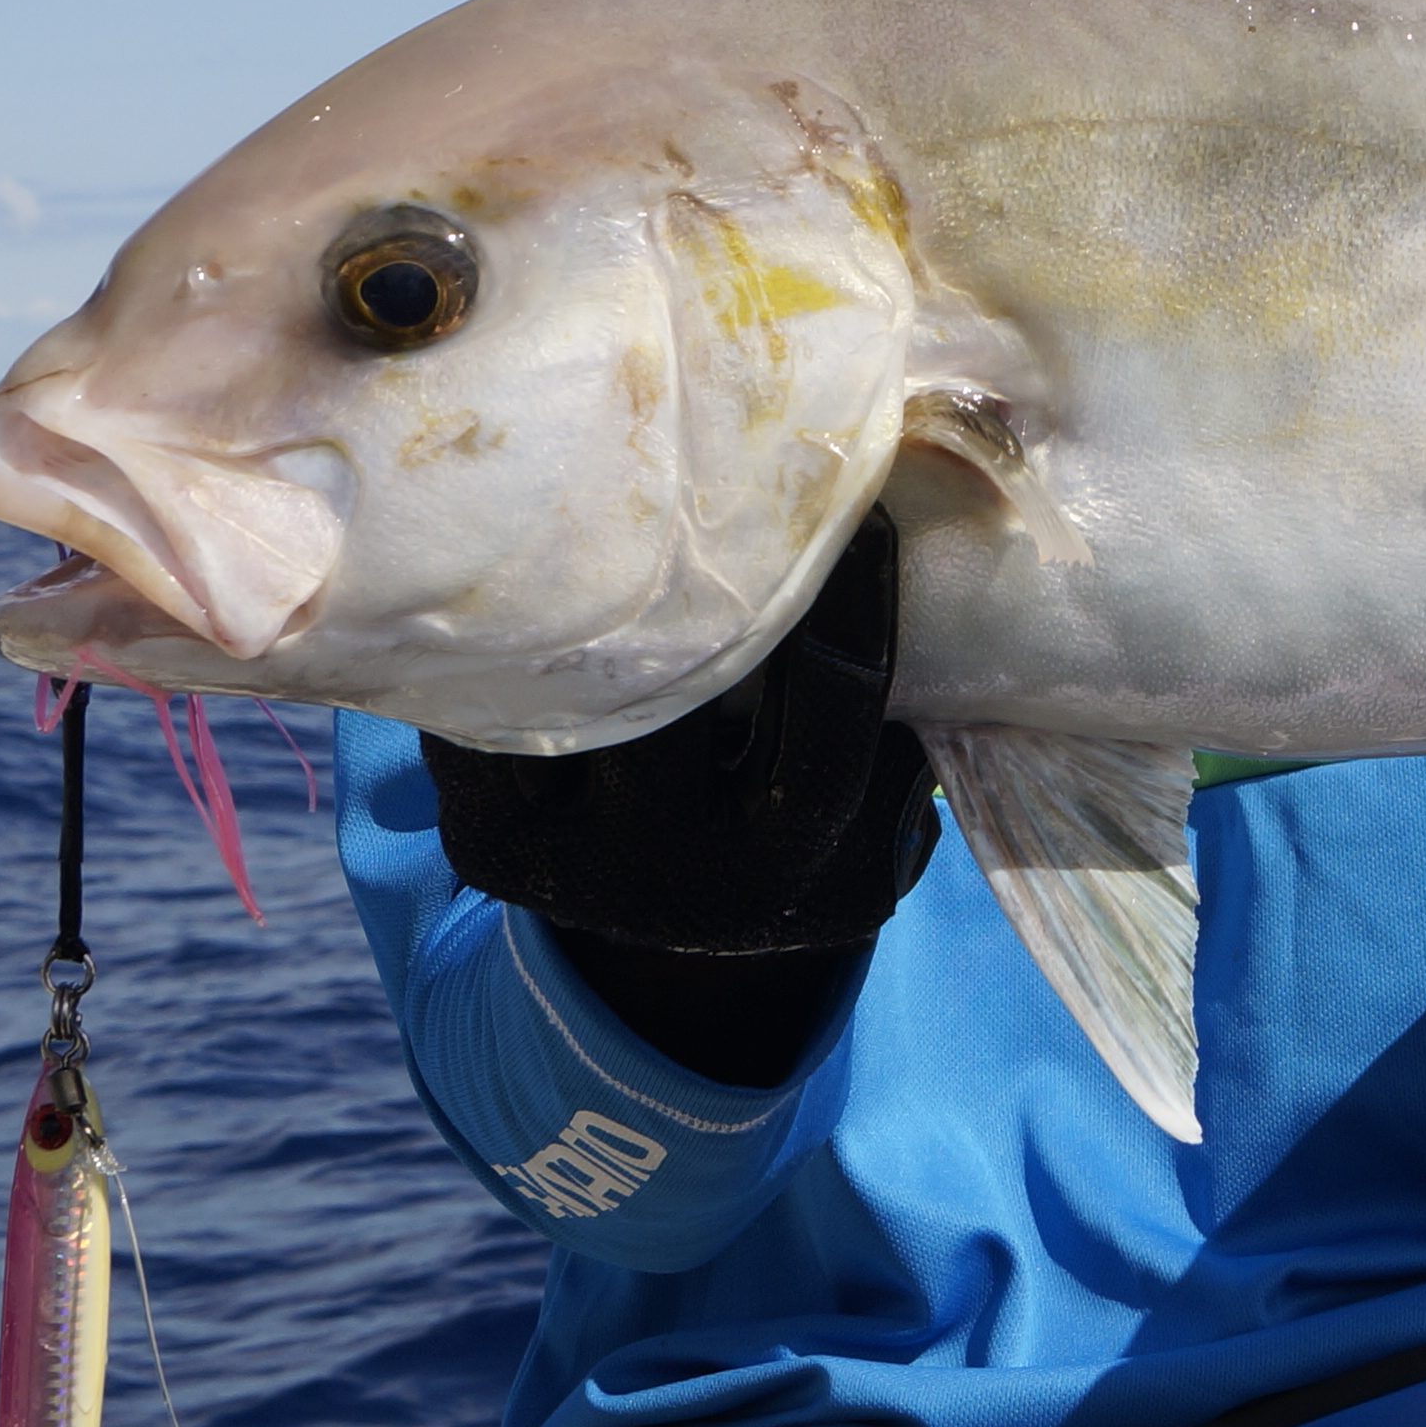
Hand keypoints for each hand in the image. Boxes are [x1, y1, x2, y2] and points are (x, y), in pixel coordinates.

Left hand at [423, 515, 931, 957]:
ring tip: (622, 500)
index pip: (833, 711)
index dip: (853, 602)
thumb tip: (940, 558)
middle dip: (715, 585)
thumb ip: (902, 722)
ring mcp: (571, 863)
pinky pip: (486, 718)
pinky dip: (507, 643)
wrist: (680, 952)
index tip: (865, 513)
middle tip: (728, 475)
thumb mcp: (878, 814)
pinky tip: (530, 566)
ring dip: (600, 601)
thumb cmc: (801, 834)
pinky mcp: (486, 843)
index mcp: (793, 869)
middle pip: (691, 695)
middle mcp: (679, 879)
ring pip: (583, 698)